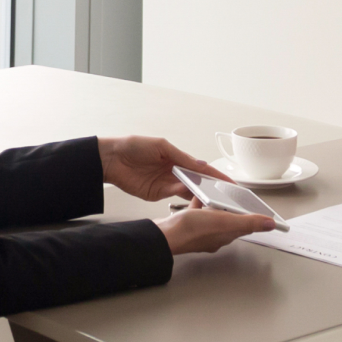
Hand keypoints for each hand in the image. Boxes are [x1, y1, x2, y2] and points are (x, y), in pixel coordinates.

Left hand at [97, 136, 231, 200]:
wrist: (111, 159)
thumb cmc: (133, 146)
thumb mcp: (161, 146)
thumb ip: (181, 157)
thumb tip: (200, 164)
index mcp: (177, 159)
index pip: (200, 168)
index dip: (216, 174)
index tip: (230, 182)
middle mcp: (174, 172)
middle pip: (197, 181)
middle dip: (211, 187)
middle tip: (226, 194)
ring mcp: (166, 184)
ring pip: (188, 190)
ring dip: (198, 192)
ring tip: (212, 195)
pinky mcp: (156, 194)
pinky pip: (173, 195)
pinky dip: (183, 195)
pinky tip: (190, 193)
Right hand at [155, 199, 275, 254]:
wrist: (165, 234)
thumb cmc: (192, 229)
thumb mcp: (225, 221)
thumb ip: (248, 222)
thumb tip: (270, 225)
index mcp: (225, 235)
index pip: (243, 225)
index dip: (251, 216)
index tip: (257, 209)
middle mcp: (213, 235)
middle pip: (228, 219)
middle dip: (233, 208)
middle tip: (237, 197)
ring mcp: (199, 230)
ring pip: (212, 215)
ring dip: (216, 204)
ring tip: (217, 192)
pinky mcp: (187, 224)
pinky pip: (197, 210)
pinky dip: (199, 201)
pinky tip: (198, 193)